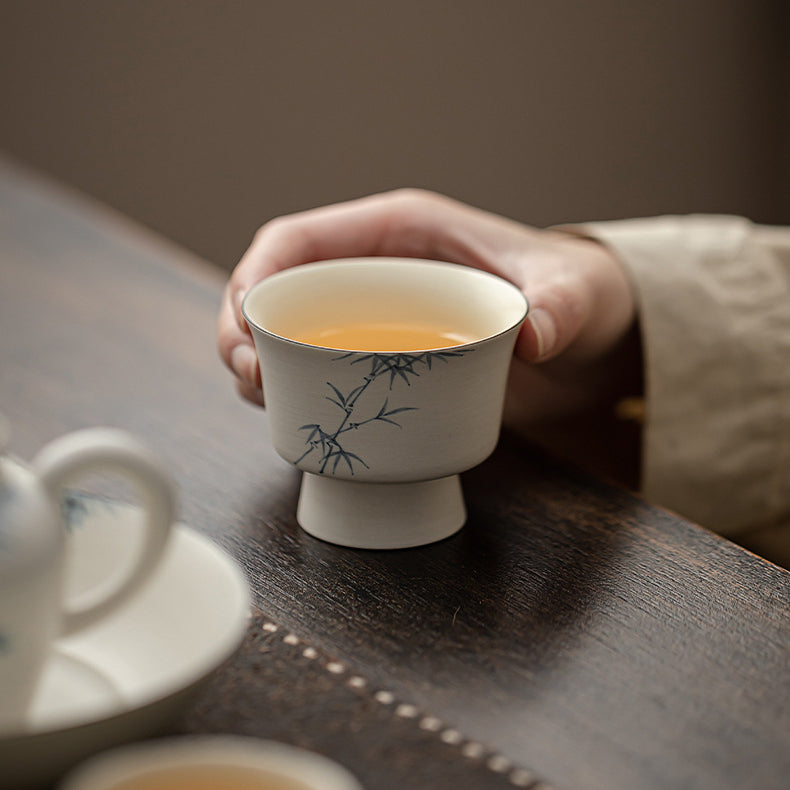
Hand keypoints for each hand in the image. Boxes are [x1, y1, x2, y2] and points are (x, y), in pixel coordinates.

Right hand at [217, 189, 638, 432]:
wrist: (586, 342)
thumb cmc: (575, 295)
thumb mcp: (573, 293)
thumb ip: (558, 307)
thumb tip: (532, 339)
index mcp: (399, 232)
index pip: (299, 240)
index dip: (255, 276)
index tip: (245, 327)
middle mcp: (374, 273)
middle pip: (278, 290)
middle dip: (244, 331)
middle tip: (252, 379)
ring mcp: (374, 319)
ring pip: (288, 334)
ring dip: (261, 364)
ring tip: (266, 400)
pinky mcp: (383, 361)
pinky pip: (319, 369)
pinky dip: (295, 391)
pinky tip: (296, 416)